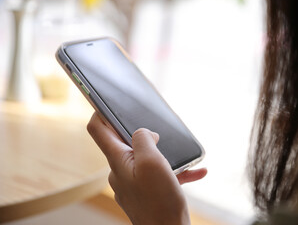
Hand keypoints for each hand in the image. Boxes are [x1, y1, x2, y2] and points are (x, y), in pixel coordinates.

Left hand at [87, 112, 206, 224]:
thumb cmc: (160, 201)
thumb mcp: (152, 162)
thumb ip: (143, 139)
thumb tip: (143, 133)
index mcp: (118, 160)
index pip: (98, 129)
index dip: (100, 111)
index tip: (107, 100)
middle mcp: (121, 171)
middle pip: (125, 143)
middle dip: (143, 136)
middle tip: (161, 136)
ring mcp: (133, 183)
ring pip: (146, 160)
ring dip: (165, 156)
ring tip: (182, 159)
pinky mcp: (146, 193)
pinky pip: (158, 176)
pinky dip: (174, 172)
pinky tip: (195, 172)